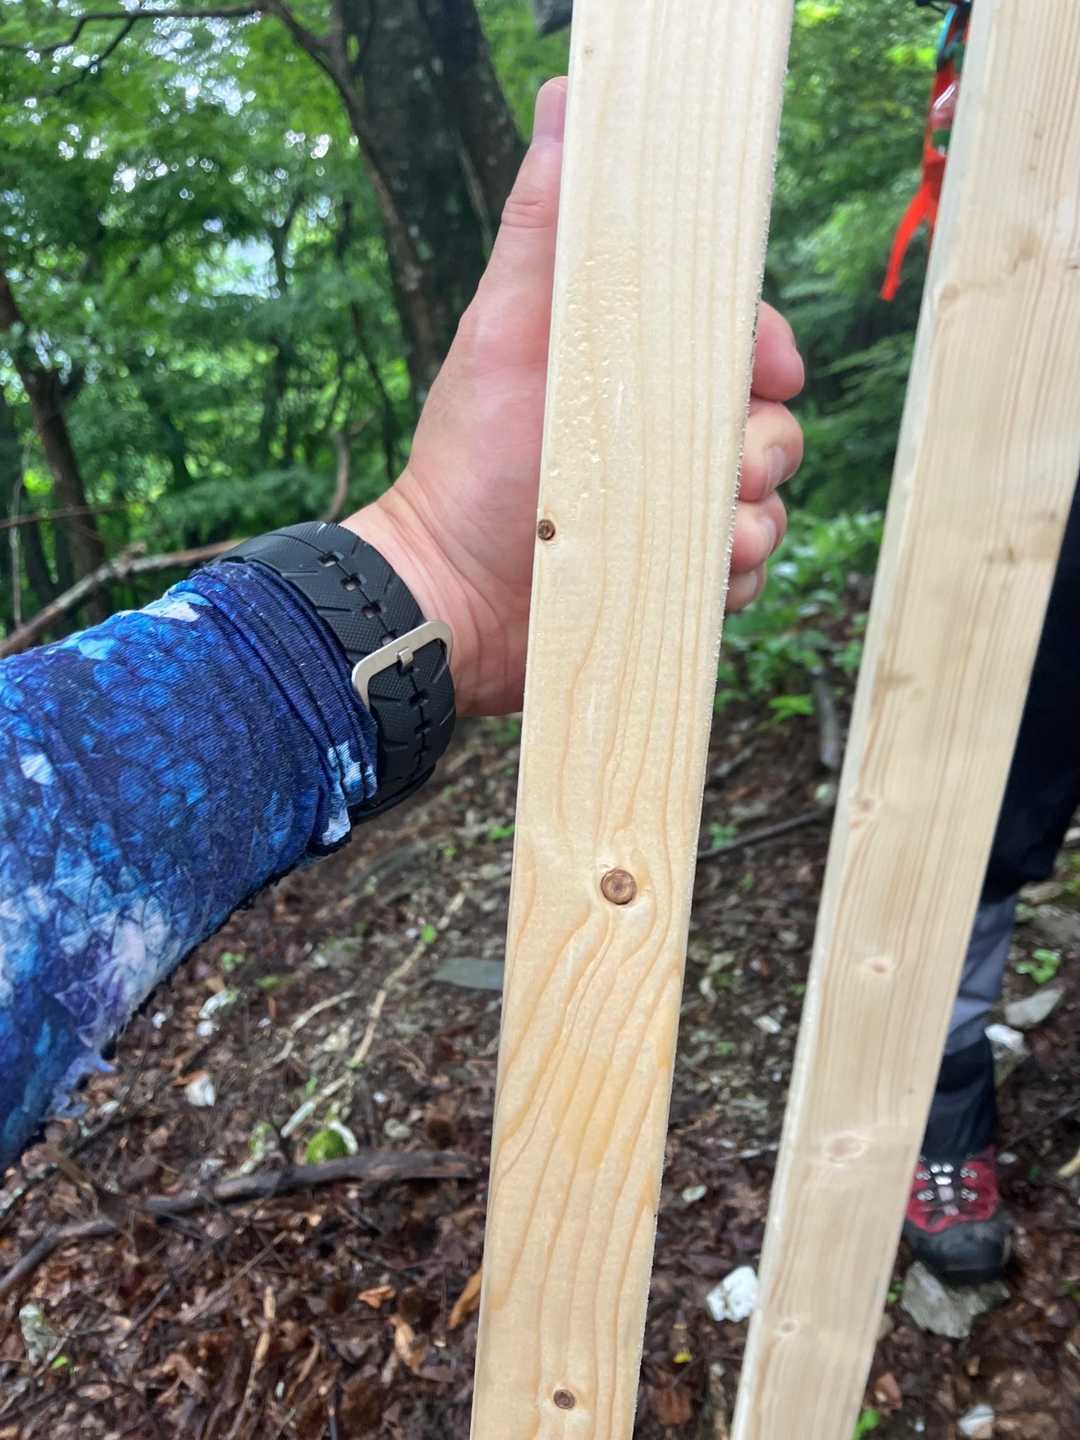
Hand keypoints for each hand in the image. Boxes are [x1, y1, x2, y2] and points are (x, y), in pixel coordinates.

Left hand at [349, 78, 802, 715]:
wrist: (451, 599)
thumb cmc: (469, 463)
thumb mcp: (506, 331)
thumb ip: (545, 225)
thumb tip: (569, 97)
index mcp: (630, 370)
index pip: (732, 338)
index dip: (762, 347)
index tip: (770, 368)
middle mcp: (657, 435)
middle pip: (764, 420)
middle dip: (760, 446)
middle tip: (724, 473)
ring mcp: (667, 510)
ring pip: (763, 502)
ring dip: (751, 520)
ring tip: (712, 540)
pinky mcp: (671, 579)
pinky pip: (741, 572)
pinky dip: (732, 578)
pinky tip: (698, 582)